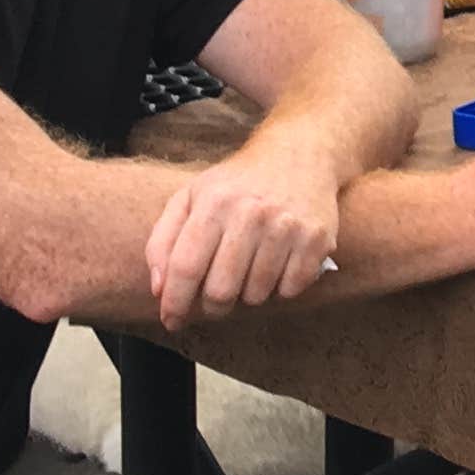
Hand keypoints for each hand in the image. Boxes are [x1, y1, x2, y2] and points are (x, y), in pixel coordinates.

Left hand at [146, 131, 345, 333]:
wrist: (299, 153)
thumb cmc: (237, 184)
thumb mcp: (192, 196)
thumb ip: (164, 240)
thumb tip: (159, 289)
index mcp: (214, 202)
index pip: (185, 267)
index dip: (174, 302)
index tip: (172, 320)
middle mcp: (250, 213)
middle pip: (221, 291)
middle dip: (213, 306)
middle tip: (215, 298)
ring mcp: (286, 227)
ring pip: (256, 295)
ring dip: (248, 294)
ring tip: (249, 270)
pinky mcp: (315, 239)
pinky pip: (289, 291)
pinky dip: (279, 288)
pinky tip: (277, 265)